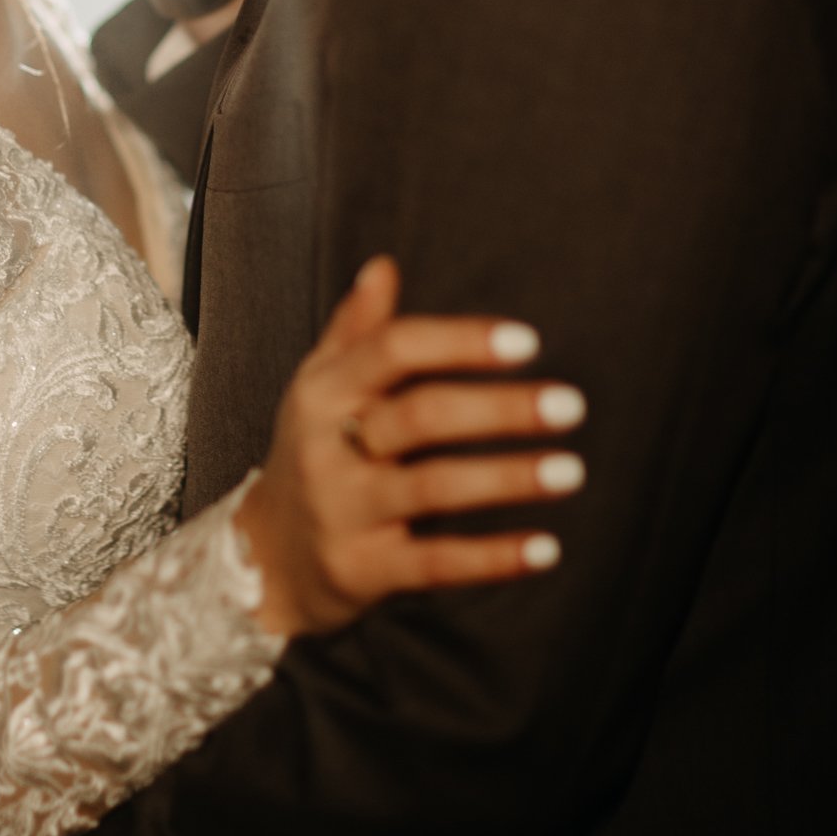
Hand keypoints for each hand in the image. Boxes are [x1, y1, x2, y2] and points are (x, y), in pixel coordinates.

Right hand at [237, 257, 585, 635]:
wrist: (264, 558)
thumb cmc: (314, 454)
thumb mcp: (320, 388)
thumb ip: (357, 329)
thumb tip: (384, 265)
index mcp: (325, 391)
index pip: (394, 350)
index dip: (461, 342)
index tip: (527, 342)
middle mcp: (330, 446)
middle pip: (421, 416)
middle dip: (499, 408)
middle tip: (571, 404)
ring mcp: (344, 510)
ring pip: (433, 488)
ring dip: (508, 479)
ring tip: (571, 470)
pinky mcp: (361, 570)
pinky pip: (435, 563)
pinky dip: (493, 558)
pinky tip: (546, 548)